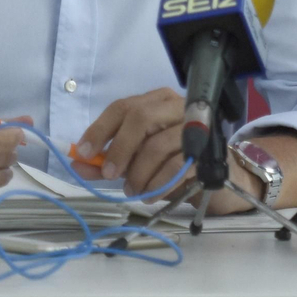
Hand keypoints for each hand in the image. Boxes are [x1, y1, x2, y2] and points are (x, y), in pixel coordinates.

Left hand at [73, 88, 258, 214]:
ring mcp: (197, 127)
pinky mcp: (209, 151)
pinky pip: (175, 168)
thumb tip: (77, 163)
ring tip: (134, 191)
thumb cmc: (173, 163)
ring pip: (157, 146)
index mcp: (157, 101)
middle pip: (141, 118)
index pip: (123, 106)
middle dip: (120, 149)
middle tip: (110, 175)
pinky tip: (151, 195)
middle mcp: (178, 106)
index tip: (85, 153)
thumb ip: (108, 160)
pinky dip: (157, 185)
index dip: (100, 129)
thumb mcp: (137, 159)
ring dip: (139, 174)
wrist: (219, 179)